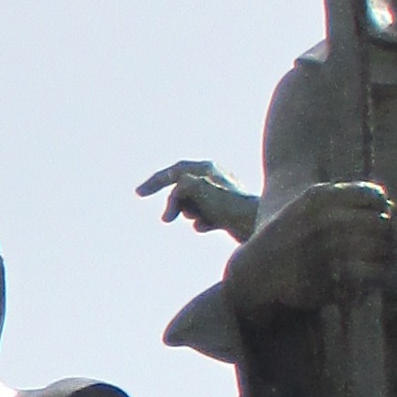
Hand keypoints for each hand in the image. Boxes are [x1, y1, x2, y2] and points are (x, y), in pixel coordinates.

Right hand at [139, 160, 260, 240]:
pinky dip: (201, 222)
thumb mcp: (197, 188)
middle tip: (167, 220)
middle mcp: (215, 179)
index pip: (174, 171)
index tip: (139, 194)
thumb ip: (180, 186)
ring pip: (192, 204)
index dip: (155, 182)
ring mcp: (221, 196)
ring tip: (200, 219)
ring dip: (189, 213)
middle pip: (181, 190)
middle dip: (175, 204)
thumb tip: (177, 199)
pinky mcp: (227, 213)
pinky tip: (207, 227)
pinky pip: (204, 217)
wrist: (257, 225)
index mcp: (207, 169)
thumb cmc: (229, 205)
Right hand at [241, 179, 396, 310]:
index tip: (379, 219)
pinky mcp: (328, 277)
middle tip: (388, 245)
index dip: (383, 209)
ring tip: (386, 261)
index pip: (373, 196)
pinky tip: (375, 277)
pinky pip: (370, 274)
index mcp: (319, 198)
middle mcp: (323, 220)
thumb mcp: (306, 208)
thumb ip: (344, 202)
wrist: (256, 272)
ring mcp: (325, 249)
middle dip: (389, 236)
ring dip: (389, 256)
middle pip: (381, 223)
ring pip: (380, 249)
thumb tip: (393, 207)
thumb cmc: (288, 238)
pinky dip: (379, 276)